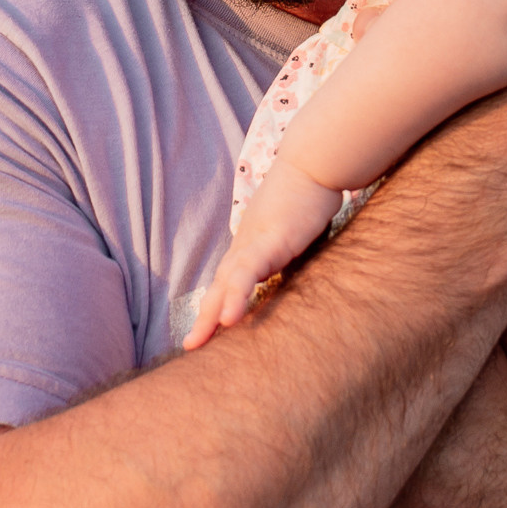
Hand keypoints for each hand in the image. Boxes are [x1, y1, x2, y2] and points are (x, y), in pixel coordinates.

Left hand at [183, 162, 346, 342]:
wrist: (315, 162)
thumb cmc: (312, 192)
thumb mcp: (299, 229)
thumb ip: (292, 248)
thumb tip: (297, 261)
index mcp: (254, 243)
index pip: (230, 278)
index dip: (218, 302)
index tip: (209, 327)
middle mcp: (248, 244)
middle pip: (221, 284)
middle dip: (205, 316)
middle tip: (192, 345)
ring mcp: (255, 242)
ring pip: (227, 282)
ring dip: (211, 313)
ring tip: (198, 341)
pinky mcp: (270, 241)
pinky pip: (247, 273)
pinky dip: (236, 296)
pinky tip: (228, 319)